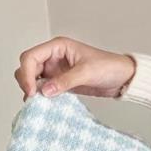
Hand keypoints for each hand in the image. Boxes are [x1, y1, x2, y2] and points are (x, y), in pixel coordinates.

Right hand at [14, 36, 135, 100]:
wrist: (123, 78)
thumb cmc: (109, 67)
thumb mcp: (87, 72)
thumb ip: (65, 81)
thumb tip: (44, 91)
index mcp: (58, 47)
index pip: (30, 57)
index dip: (26, 73)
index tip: (32, 90)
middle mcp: (54, 57)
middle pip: (28, 67)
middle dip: (26, 81)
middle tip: (33, 98)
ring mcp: (56, 70)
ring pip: (33, 79)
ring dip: (32, 89)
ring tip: (37, 102)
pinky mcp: (61, 82)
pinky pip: (44, 88)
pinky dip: (41, 95)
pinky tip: (44, 103)